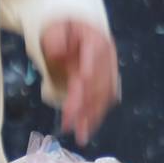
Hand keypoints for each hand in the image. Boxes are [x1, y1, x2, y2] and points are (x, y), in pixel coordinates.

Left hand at [40, 18, 119, 144]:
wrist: (79, 28)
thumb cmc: (64, 30)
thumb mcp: (54, 30)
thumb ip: (55, 41)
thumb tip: (58, 55)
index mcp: (95, 40)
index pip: (92, 58)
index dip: (87, 73)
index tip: (78, 86)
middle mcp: (107, 56)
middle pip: (97, 82)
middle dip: (83, 104)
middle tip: (68, 123)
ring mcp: (109, 69)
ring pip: (103, 95)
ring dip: (92, 115)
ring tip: (80, 134)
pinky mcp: (108, 81)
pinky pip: (105, 100)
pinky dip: (96, 115)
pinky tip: (88, 129)